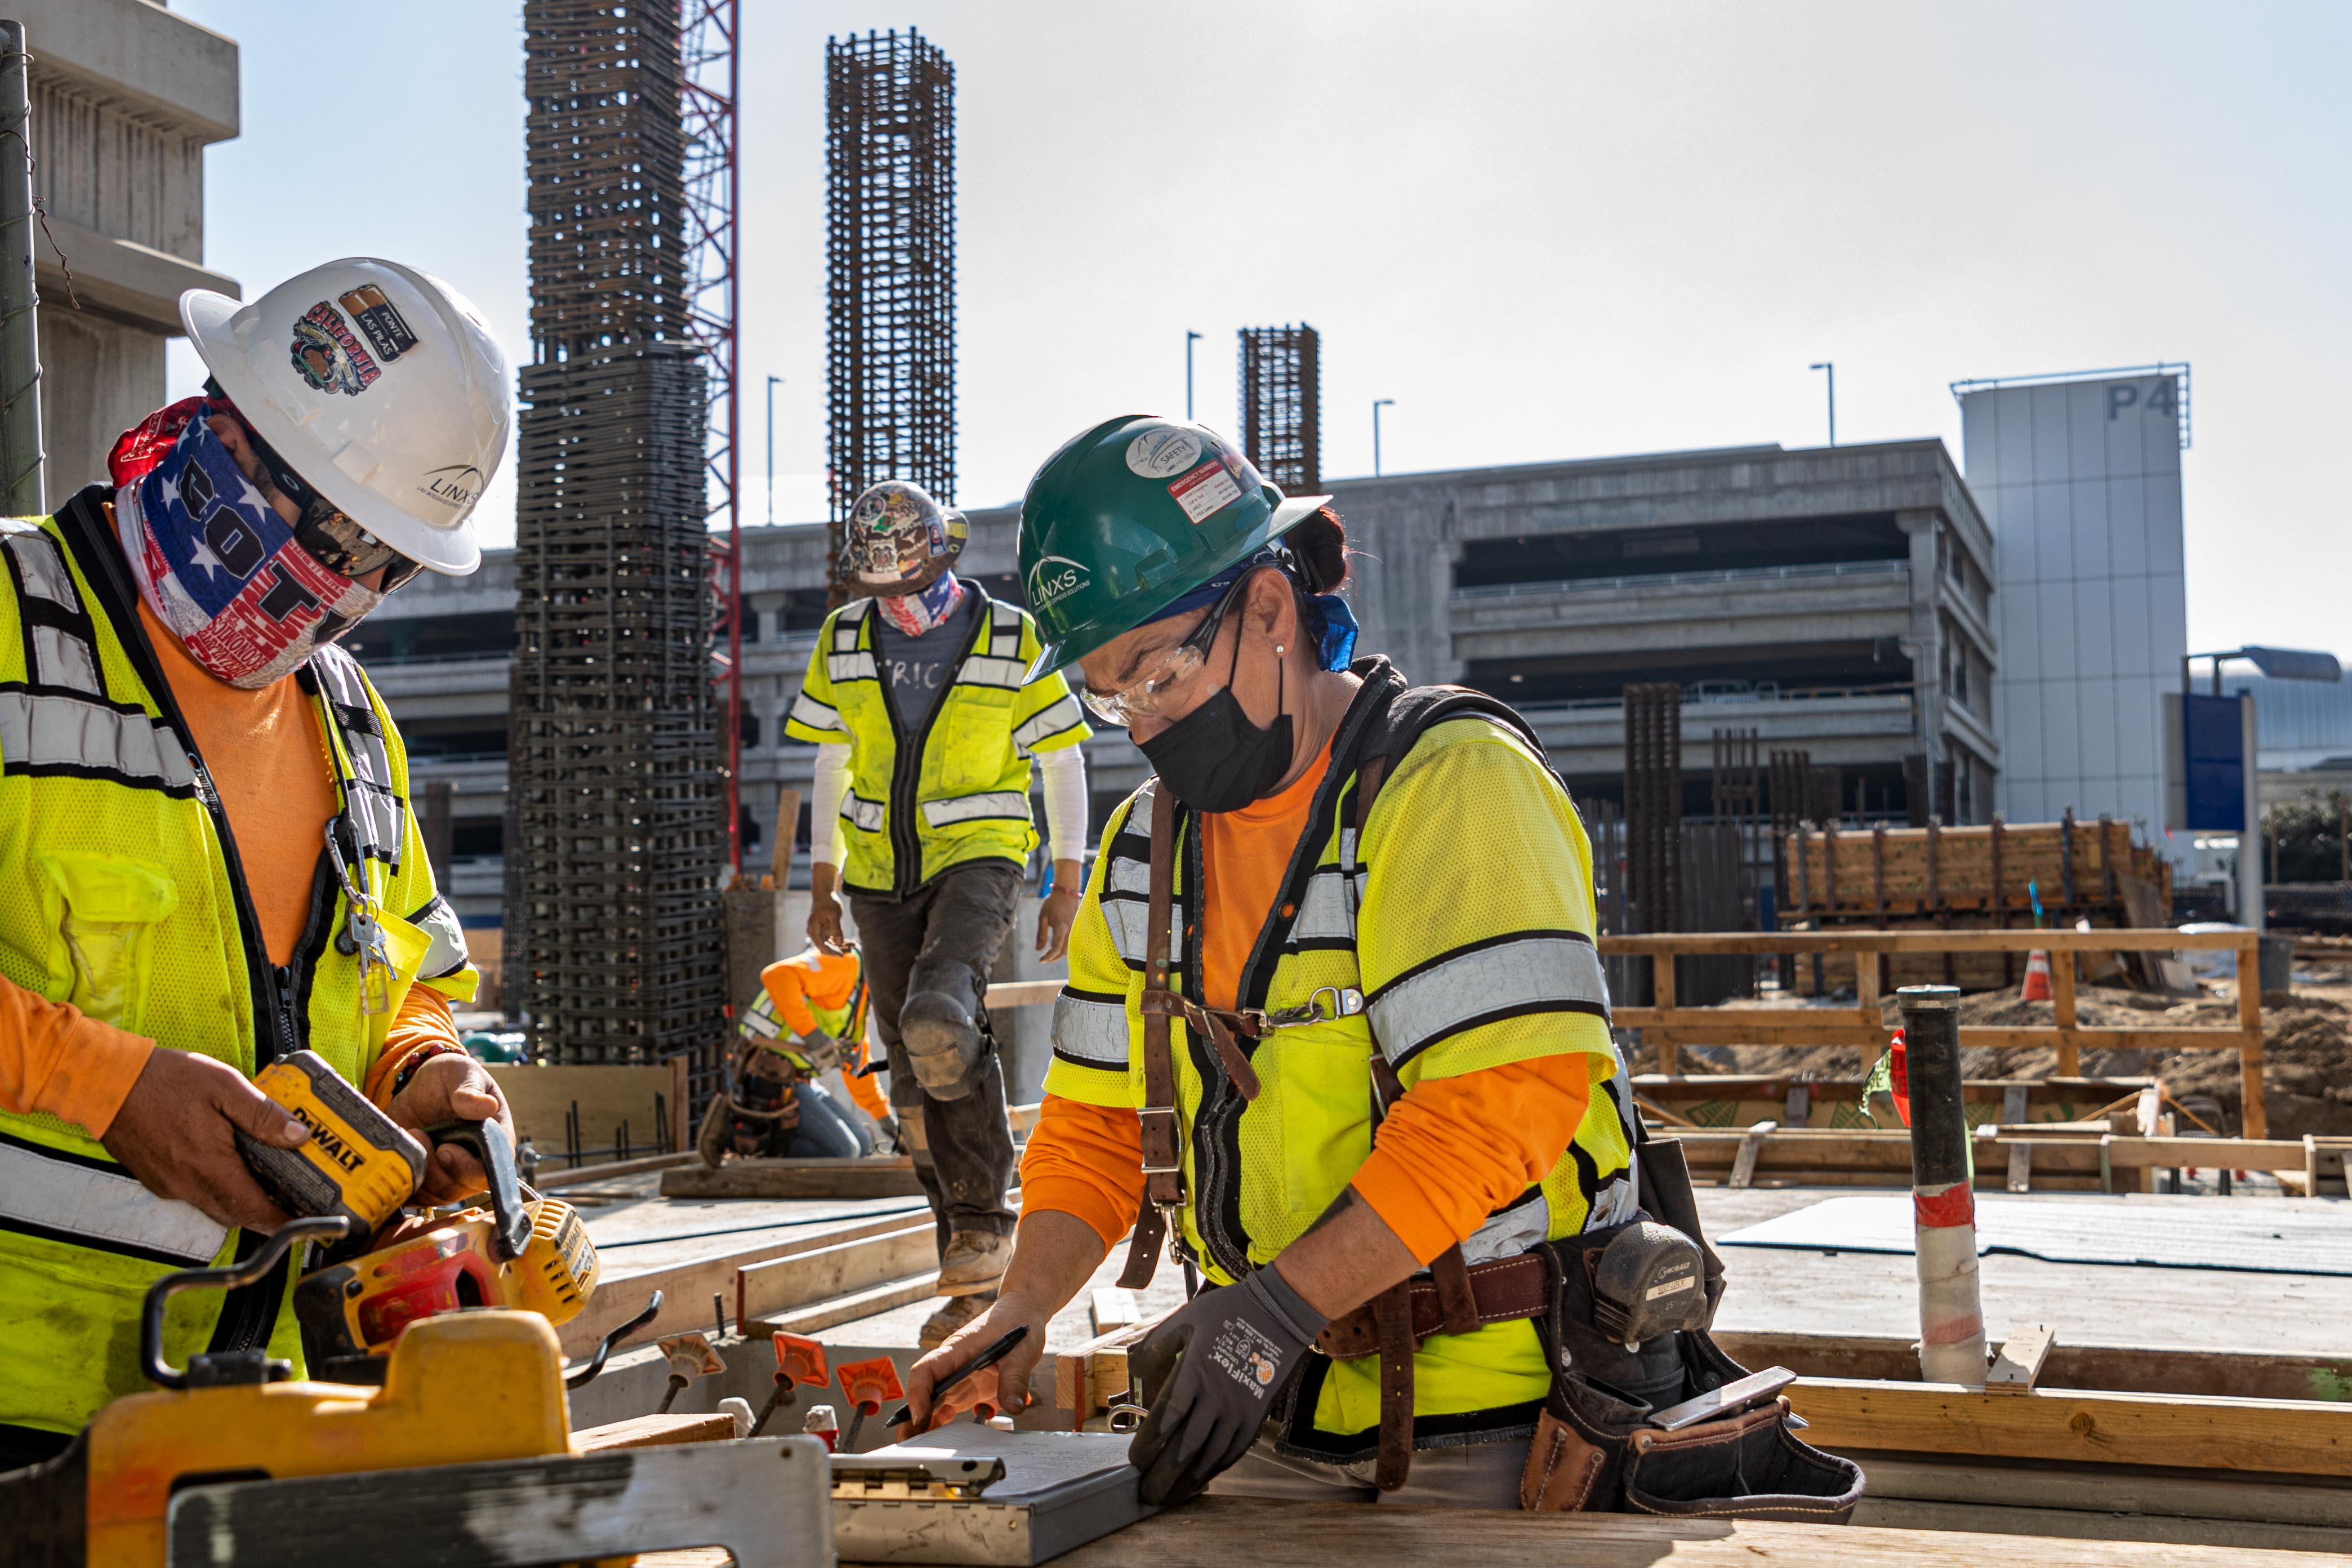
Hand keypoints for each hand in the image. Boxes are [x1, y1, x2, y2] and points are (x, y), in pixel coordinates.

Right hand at [100, 1046, 304, 1232]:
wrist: (106, 1082)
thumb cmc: (164, 1080)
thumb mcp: (225, 1085)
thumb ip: (263, 1115)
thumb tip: (299, 1136)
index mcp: (209, 1166)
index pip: (252, 1210)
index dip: (281, 1220)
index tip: (304, 1219)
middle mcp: (187, 1185)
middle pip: (235, 1213)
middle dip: (265, 1211)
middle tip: (293, 1196)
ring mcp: (168, 1185)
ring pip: (214, 1206)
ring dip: (241, 1200)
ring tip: (268, 1179)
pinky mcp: (156, 1179)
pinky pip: (194, 1194)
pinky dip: (217, 1188)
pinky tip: (230, 1164)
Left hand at [388, 1052, 515, 1202]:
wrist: (416, 1089)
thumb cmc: (447, 1078)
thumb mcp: (459, 1073)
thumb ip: (470, 1090)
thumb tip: (488, 1107)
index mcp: (495, 1139)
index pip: (490, 1168)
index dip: (468, 1168)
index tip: (444, 1150)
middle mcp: (475, 1162)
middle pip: (461, 1187)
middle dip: (436, 1170)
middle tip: (419, 1137)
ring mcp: (450, 1175)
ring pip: (437, 1194)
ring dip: (419, 1171)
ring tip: (409, 1134)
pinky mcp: (426, 1181)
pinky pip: (417, 1195)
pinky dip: (404, 1179)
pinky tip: (399, 1151)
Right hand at [808, 866, 847, 953]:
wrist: (825, 894)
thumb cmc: (829, 902)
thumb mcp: (834, 915)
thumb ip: (836, 929)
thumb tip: (839, 943)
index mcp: (814, 929)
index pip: (822, 946)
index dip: (832, 952)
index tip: (842, 955)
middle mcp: (814, 932)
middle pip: (826, 947)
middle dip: (838, 950)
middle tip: (852, 950)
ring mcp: (818, 932)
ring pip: (829, 944)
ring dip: (841, 946)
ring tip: (853, 945)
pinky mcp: (823, 931)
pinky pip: (831, 939)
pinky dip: (840, 941)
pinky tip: (850, 942)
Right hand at [898, 1291, 1050, 1435]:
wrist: (1022, 1315)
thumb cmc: (1016, 1324)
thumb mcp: (1021, 1350)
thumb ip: (1015, 1378)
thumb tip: (1014, 1406)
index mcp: (956, 1350)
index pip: (927, 1370)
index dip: (918, 1393)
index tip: (919, 1415)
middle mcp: (951, 1365)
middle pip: (923, 1392)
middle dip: (912, 1419)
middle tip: (906, 1446)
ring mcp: (957, 1378)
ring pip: (932, 1403)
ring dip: (923, 1426)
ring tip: (917, 1452)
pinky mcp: (966, 1387)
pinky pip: (947, 1408)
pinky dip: (940, 1425)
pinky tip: (936, 1443)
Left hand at [1034, 860, 1082, 962]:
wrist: (1066, 892)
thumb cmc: (1052, 903)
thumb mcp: (1042, 917)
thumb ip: (1041, 934)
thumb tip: (1038, 950)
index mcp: (1061, 927)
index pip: (1056, 948)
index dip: (1048, 957)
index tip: (1040, 960)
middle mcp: (1070, 930)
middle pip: (1064, 952)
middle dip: (1053, 958)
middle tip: (1043, 959)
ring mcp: (1075, 930)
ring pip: (1069, 949)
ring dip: (1059, 955)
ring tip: (1049, 955)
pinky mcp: (1077, 929)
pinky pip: (1072, 943)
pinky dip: (1064, 949)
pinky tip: (1056, 948)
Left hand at [1128, 1266, 1328, 1507]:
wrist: (1278, 1313)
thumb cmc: (1228, 1313)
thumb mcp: (1186, 1319)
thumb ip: (1157, 1344)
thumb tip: (1133, 1364)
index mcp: (1195, 1373)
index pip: (1167, 1419)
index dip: (1149, 1444)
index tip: (1135, 1460)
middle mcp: (1217, 1397)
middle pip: (1185, 1447)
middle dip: (1163, 1475)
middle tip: (1145, 1494)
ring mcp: (1239, 1409)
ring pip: (1210, 1456)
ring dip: (1187, 1481)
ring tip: (1168, 1497)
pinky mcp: (1256, 1416)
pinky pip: (1233, 1451)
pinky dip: (1215, 1469)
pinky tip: (1200, 1480)